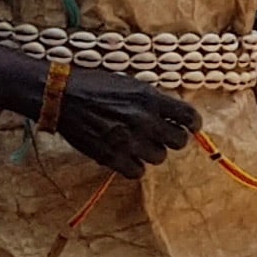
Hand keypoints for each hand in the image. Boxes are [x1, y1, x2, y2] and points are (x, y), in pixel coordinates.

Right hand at [54, 67, 198, 178]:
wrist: (63, 96)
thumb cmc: (96, 86)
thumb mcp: (131, 84)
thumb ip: (154, 100)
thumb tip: (174, 114)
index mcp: (150, 98)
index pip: (188, 116)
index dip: (193, 123)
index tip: (191, 126)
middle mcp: (143, 120)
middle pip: (179, 141)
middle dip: (174, 138)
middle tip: (164, 136)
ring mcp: (128, 141)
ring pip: (159, 157)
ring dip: (153, 152)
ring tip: (140, 144)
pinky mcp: (111, 157)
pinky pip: (137, 172)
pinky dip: (135, 166)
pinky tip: (129, 156)